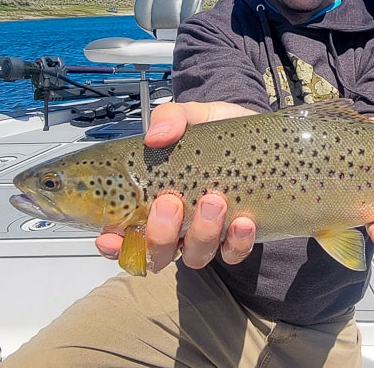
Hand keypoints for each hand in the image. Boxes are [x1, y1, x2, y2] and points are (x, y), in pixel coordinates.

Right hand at [95, 101, 257, 271]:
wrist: (263, 137)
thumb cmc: (218, 134)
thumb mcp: (193, 116)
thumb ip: (171, 118)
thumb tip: (156, 135)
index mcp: (154, 202)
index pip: (124, 237)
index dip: (113, 245)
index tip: (110, 238)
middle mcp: (178, 227)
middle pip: (158, 253)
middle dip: (160, 234)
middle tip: (171, 202)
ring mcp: (207, 235)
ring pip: (195, 256)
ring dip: (202, 233)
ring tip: (213, 201)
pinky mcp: (239, 239)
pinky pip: (233, 253)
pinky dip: (237, 242)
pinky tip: (243, 221)